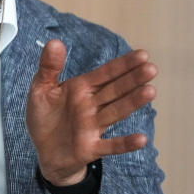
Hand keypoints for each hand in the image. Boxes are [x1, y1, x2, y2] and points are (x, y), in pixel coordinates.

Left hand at [25, 39, 157, 186]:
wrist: (44, 152)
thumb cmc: (45, 117)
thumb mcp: (41, 90)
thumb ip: (48, 67)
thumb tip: (54, 42)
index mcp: (81, 89)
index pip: (105, 74)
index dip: (122, 65)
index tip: (143, 55)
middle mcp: (91, 106)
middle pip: (115, 90)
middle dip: (132, 79)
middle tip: (151, 68)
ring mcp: (93, 127)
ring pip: (115, 112)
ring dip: (132, 103)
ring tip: (150, 91)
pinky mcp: (91, 147)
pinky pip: (110, 145)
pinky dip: (124, 143)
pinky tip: (141, 139)